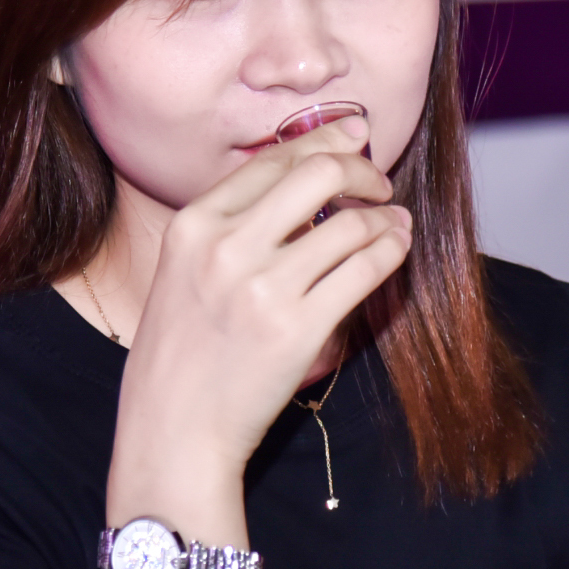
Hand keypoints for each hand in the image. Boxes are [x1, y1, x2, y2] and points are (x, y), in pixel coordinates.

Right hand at [108, 118, 410, 517]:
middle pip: (318, 172)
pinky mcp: (299, 329)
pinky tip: (395, 250)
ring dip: (385, 217)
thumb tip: (297, 185)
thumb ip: (227, 228)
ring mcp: (263, 288)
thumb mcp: (180, 273)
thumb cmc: (178, 356)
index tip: (355, 136)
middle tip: (379, 183)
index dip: (324, 139)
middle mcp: (226, 247)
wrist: (173, 431)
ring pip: (351, 223)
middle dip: (361, 169)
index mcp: (193, 225)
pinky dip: (390, 251)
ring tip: (394, 223)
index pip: (272, 159)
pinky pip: (364, 270)